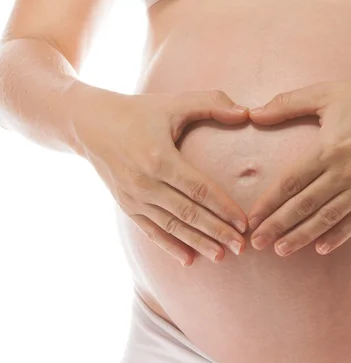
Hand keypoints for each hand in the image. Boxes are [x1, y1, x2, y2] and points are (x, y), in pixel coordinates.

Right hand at [70, 85, 249, 266]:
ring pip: (171, 226)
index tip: (244, 222)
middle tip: (242, 247)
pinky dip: (170, 246)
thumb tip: (247, 113)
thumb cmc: (140, 111)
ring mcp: (133, 197)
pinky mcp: (126, 205)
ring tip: (222, 256)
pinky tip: (189, 260)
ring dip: (197, 243)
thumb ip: (212, 103)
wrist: (91, 124)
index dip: (223, 207)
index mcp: (159, 158)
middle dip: (217, 231)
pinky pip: (151, 230)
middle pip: (188, 213)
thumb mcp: (175, 102)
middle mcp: (145, 182)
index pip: (199, 189)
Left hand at [246, 75, 350, 256]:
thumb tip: (255, 114)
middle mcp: (344, 172)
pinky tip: (322, 247)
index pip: (291, 182)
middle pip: (304, 205)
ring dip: (302, 235)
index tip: (252, 218)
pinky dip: (339, 235)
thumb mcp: (327, 93)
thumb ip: (288, 103)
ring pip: (327, 217)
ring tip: (282, 249)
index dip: (269, 202)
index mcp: (327, 148)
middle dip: (278, 225)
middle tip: (258, 242)